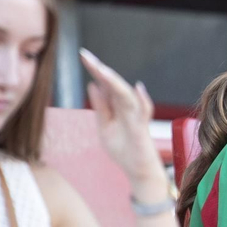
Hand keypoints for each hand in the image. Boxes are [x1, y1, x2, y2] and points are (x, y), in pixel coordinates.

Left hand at [79, 48, 163, 199]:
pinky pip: (143, 113)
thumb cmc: (124, 149)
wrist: (138, 171)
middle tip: (86, 56)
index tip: (83, 55)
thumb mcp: (104, 126)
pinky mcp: (142, 130)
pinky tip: (137, 88)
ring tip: (102, 70)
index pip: (105, 84)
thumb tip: (92, 85)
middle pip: (114, 85)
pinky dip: (143, 101)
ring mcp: (136, 117)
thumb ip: (101, 106)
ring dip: (115, 82)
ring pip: (126, 95)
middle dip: (101, 71)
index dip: (95, 70)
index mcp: (118, 106)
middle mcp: (128, 107)